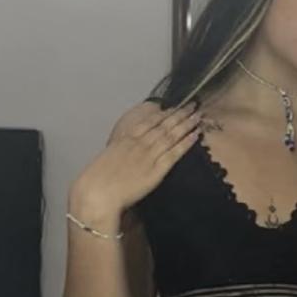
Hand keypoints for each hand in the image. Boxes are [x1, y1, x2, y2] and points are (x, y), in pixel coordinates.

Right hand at [69, 101, 200, 223]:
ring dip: (186, 124)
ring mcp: (149, 155)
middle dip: (179, 114)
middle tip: (193, 105)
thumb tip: (126, 144)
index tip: (174, 106)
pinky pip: (174, 153)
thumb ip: (120, 147)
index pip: (149, 121)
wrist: (98, 192)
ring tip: (198, 115)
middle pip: (163, 125)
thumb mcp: (108, 155)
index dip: (164, 113)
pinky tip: (195, 135)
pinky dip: (186, 143)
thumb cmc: (98, 178)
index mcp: (126, 138)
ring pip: (171, 136)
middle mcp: (139, 143)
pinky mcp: (156, 170)